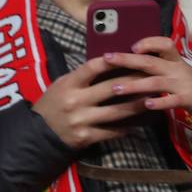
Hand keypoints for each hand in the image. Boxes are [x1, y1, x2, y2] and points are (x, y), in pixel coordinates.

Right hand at [31, 56, 150, 148]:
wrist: (39, 133)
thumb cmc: (53, 104)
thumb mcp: (61, 85)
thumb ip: (81, 78)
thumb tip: (108, 66)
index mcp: (68, 84)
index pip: (92, 68)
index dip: (112, 61)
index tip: (130, 56)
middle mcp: (75, 101)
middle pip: (111, 88)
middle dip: (134, 82)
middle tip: (151, 77)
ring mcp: (81, 119)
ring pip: (116, 112)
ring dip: (137, 105)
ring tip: (152, 99)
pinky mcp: (86, 136)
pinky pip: (111, 132)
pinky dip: (125, 128)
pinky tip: (136, 124)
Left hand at [103, 37, 191, 132]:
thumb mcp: (177, 75)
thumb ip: (159, 69)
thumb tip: (129, 63)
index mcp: (176, 61)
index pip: (164, 43)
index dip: (148, 42)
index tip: (131, 45)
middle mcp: (179, 70)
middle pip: (151, 61)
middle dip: (127, 59)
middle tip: (107, 58)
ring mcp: (185, 85)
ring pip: (156, 82)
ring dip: (134, 85)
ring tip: (115, 88)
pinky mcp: (191, 100)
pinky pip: (172, 100)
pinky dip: (158, 102)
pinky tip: (145, 105)